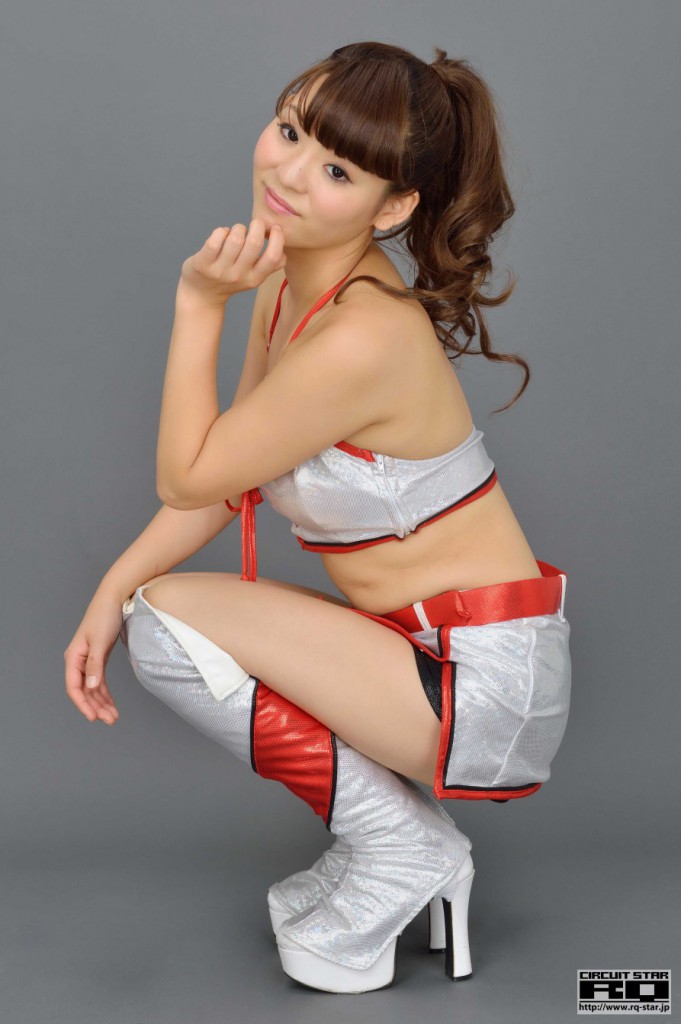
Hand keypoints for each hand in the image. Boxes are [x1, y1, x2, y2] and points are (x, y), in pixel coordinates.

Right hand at [64, 591, 123, 724]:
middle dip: (95, 707)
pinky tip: (112, 704)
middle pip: (84, 691)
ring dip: (102, 703)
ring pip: (92, 688)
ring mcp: (88, 661)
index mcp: (74, 657)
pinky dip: (105, 693)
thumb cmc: (104, 616)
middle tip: (110, 720)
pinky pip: (99, 681)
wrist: (114, 598)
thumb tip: (91, 686)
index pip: (74, 687)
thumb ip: (95, 665)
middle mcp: (78, 661)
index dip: (82, 704)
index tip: (93, 717)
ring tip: (113, 717)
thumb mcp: (100, 641)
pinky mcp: (99, 659)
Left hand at [179, 218, 286, 306]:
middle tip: (255, 225)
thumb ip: (269, 266)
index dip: (278, 238)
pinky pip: (216, 238)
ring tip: (236, 232)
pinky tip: (222, 235)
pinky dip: (221, 231)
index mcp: (255, 278)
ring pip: (235, 238)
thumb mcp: (253, 278)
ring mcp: (220, 270)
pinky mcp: (203, 263)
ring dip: (238, 228)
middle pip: (254, 243)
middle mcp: (238, 275)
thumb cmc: (231, 279)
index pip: (273, 258)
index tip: (275, 228)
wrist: (202, 295)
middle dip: (257, 225)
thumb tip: (284, 251)